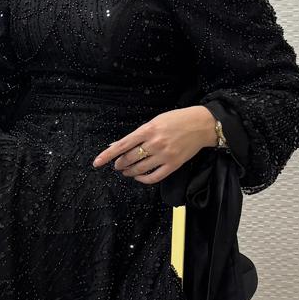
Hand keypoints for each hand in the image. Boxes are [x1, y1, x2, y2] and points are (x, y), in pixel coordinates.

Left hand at [92, 105, 215, 185]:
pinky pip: (154, 177)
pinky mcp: (173, 165)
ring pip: (139, 169)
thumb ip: (138, 134)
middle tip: (117, 165)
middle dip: (119, 164)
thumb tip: (118, 144)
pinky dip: (143, 179)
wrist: (201, 125)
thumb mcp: (155, 121)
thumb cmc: (177, 120)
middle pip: (129, 159)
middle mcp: (154, 143)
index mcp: (148, 130)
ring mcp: (164, 155)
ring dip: (129, 172)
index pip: (122, 145)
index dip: (107, 155)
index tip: (97, 162)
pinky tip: (139, 177)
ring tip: (126, 171)